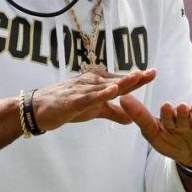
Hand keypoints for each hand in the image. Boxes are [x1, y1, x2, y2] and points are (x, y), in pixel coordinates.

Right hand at [33, 68, 156, 131]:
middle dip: (135, 77)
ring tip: (138, 77)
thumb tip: (131, 119)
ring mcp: (83, 90)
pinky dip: (101, 93)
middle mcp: (92, 83)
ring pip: (106, 86)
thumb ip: (113, 113)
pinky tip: (112, 90)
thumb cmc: (67, 105)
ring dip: (122, 82)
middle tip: (153, 72)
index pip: (122, 82)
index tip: (153, 72)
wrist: (38, 109)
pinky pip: (89, 97)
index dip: (138, 78)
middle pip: (118, 81)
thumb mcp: (94, 110)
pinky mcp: (73, 100)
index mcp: (99, 84)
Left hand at [119, 96, 191, 172]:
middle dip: (182, 114)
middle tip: (180, 107)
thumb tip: (122, 98)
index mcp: (172, 123)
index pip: (167, 118)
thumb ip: (141, 118)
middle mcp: (188, 123)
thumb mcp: (155, 136)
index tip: (164, 107)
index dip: (167, 114)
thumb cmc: (176, 145)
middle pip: (184, 119)